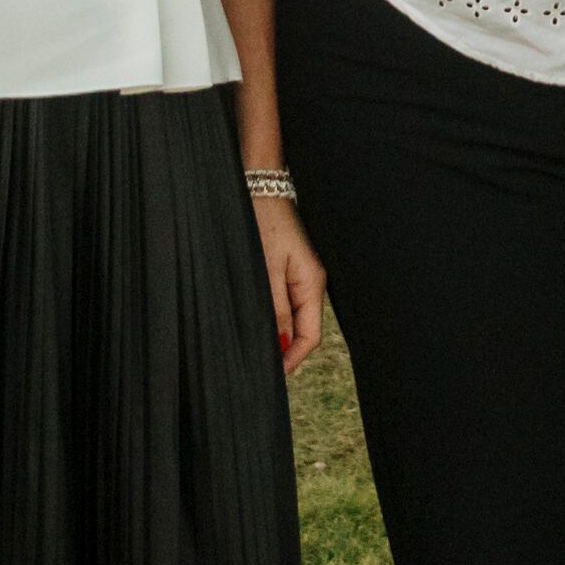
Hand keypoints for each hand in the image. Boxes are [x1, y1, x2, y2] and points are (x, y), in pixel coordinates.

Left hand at [251, 194, 327, 373]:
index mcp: (312, 284)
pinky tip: (256, 322)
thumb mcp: (265, 271)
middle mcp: (311, 283)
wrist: (260, 187)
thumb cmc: (263, 224)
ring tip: (252, 348)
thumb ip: (273, 310)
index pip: (310, 337)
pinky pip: (285, 304)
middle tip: (257, 367)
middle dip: (283, 351)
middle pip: (302, 331)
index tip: (270, 376)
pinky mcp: (288, 270)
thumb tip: (278, 347)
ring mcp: (301, 277)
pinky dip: (272, 317)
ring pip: (292, 319)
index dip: (291, 360)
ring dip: (276, 334)